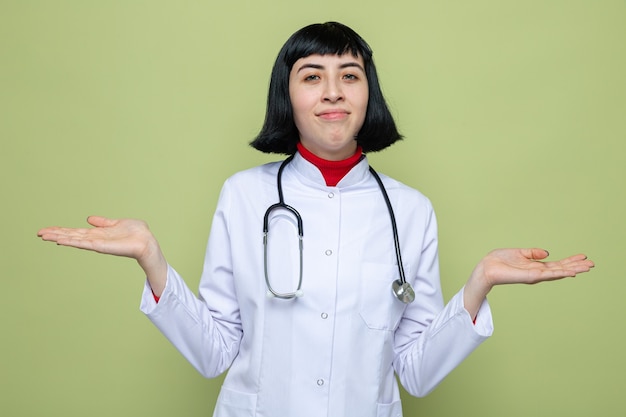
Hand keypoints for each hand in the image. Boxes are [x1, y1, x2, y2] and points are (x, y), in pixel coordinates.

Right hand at [38, 216, 167, 294]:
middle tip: (38, 233)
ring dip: (59, 237)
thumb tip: (89, 218)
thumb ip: (103, 222)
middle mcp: (95, 240)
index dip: (61, 230)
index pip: (75, 232)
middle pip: (71, 236)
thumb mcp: (117, 223)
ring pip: (74, 240)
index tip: (47, 230)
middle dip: (55, 234)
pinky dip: (71, 241)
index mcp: (98, 234)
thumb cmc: (136, 233)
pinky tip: (60, 240)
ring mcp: (97, 243)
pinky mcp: (101, 247)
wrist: (147, 241)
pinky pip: (83, 243)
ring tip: (44, 236)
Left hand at [463, 248, 593, 319]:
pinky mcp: (530, 277)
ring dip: (573, 269)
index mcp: (535, 266)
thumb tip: (547, 253)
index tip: (583, 257)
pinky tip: (571, 272)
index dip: (570, 261)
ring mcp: (535, 276)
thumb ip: (533, 253)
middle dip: (577, 266)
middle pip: (561, 269)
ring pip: (558, 272)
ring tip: (587, 267)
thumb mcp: (519, 253)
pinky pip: (548, 275)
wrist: (487, 267)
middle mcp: (537, 272)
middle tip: (592, 264)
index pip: (557, 264)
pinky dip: (560, 273)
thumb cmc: (499, 260)